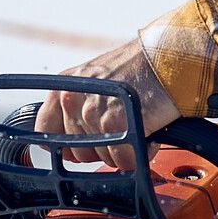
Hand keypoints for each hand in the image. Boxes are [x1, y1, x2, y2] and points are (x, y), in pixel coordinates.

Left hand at [35, 40, 176, 162]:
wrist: (170, 57)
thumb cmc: (140, 70)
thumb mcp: (97, 82)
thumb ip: (77, 110)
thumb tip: (71, 149)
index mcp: (64, 87)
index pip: (46, 132)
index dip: (69, 145)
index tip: (89, 143)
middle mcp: (73, 99)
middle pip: (79, 153)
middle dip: (103, 148)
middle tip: (125, 128)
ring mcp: (93, 112)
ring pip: (103, 159)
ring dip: (125, 150)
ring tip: (139, 125)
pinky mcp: (116, 123)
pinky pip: (124, 161)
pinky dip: (141, 154)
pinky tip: (149, 134)